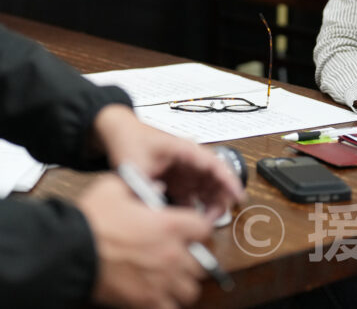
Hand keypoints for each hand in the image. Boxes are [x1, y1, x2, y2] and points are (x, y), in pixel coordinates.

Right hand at [79, 174, 209, 307]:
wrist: (71, 250)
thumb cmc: (91, 220)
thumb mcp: (114, 187)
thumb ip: (139, 185)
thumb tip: (156, 188)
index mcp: (170, 225)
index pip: (204, 228)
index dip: (197, 228)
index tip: (189, 230)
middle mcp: (172, 254)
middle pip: (201, 263)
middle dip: (191, 259)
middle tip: (177, 256)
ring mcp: (162, 281)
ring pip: (191, 290)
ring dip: (183, 284)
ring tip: (170, 279)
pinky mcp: (147, 301)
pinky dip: (167, 304)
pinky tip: (156, 295)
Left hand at [91, 105, 244, 219]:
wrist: (118, 131)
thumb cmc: (130, 139)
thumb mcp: (136, 165)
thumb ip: (145, 187)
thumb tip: (154, 208)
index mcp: (185, 150)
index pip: (215, 164)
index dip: (229, 181)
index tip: (238, 197)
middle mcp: (189, 160)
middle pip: (215, 180)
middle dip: (219, 200)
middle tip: (213, 220)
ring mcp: (184, 170)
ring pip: (205, 190)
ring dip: (207, 206)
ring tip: (200, 224)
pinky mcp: (177, 179)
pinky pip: (191, 195)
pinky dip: (192, 208)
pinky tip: (185, 220)